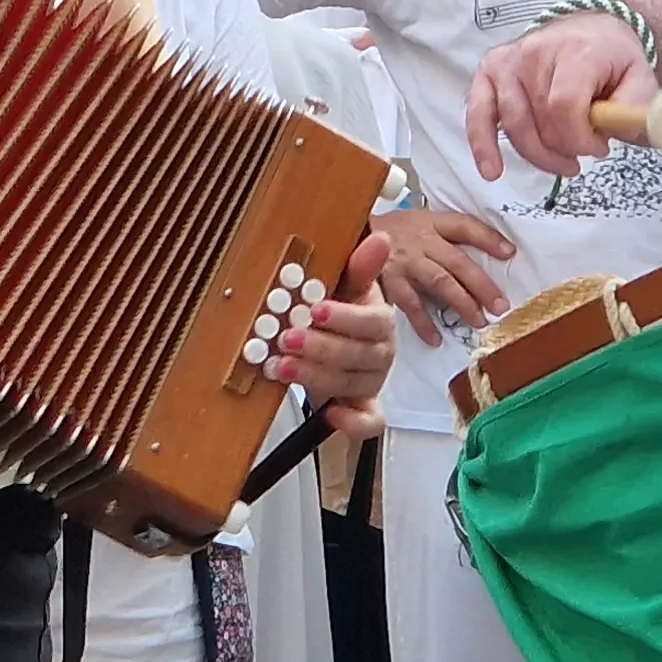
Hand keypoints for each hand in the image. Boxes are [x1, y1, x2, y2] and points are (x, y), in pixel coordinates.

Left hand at [274, 233, 402, 434]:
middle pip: (359, 355)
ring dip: (315, 376)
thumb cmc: (339, 312)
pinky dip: (353, 423)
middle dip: (319, 347)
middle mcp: (380, 352)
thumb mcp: (346, 286)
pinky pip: (369, 421)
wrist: (335, 343)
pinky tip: (330, 413)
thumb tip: (381, 238)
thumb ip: (360, 267)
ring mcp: (372, 381)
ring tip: (280, 366)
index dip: (344, 318)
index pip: (373, 321)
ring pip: (351, 383)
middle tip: (285, 338)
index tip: (314, 310)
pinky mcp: (363, 406)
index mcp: (379, 320)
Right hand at [370, 209, 516, 342]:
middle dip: (482, 284)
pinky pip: (410, 305)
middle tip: (501, 306)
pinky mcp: (387, 281)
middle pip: (457, 261)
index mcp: (429, 222)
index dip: (488, 238)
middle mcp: (420, 240)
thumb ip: (440, 237)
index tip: (510, 252)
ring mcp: (404, 261)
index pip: (464, 226)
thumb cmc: (387, 233)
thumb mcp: (414, 222)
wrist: (345, 234)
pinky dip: (424, 323)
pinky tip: (436, 338)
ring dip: (462, 302)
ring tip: (479, 321)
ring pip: (439, 282)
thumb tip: (473, 262)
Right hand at [468, 12, 651, 180]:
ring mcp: (508, 62)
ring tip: (561, 162)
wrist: (591, 29)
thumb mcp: (641, 78)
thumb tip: (617, 132)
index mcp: (574, 51)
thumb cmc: (613, 57)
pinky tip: (492, 170)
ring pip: (514, 127)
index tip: (599, 148)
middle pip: (540, 122)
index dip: (580, 139)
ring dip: (538, 155)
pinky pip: (478, 114)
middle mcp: (535, 53)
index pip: (564, 107)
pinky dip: (482, 144)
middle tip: (585, 152)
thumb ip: (634, 107)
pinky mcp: (489, 72)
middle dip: (564, 150)